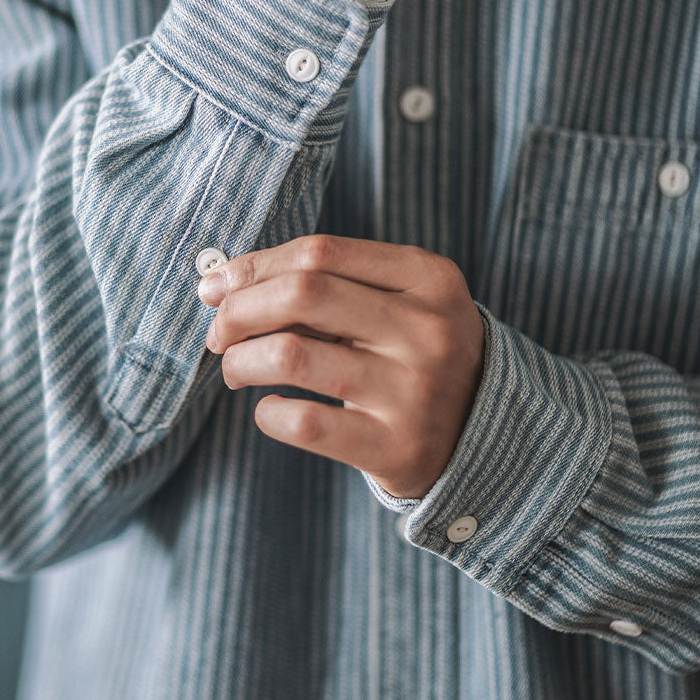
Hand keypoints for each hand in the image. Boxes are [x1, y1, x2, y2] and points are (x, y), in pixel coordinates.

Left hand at [197, 235, 485, 498]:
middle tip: (220, 331)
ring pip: (291, 355)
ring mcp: (415, 390)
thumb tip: (223, 281)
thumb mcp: (397, 300)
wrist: (480, 432)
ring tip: (236, 368)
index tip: (218, 286)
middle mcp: (427, 329)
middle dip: (239, 309)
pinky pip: (304, 422)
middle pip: (303, 293)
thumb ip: (325, 282)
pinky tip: (270, 409)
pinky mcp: (397, 447)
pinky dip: (268, 414)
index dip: (255, 266)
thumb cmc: (413, 351)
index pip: (320, 252)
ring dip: (240, 359)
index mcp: (428, 277)